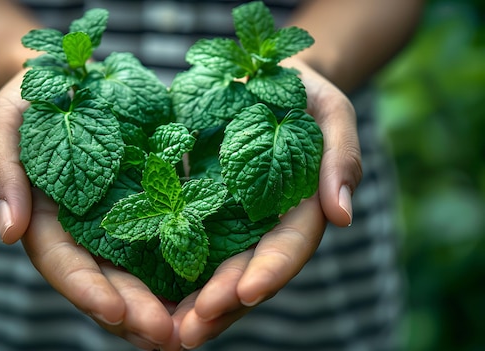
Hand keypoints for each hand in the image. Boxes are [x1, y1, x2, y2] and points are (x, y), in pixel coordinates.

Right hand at [0, 70, 174, 349]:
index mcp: (49, 222)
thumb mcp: (6, 123)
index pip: (65, 265)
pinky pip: (177, 234)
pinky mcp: (158, 201)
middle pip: (110, 281)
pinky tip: (217, 281)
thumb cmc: (35, 98)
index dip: (88, 291)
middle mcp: (89, 232)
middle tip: (168, 336)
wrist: (78, 78)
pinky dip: (194, 261)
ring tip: (196, 326)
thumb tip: (10, 233)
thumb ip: (1, 173)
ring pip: (146, 272)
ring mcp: (126, 220)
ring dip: (169, 303)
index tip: (115, 313)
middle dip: (136, 312)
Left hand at [171, 59, 362, 348]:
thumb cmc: (303, 94)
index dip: (270, 272)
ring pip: (214, 272)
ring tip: (164, 330)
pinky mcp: (198, 209)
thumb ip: (341, 158)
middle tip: (190, 331)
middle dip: (222, 305)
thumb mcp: (331, 113)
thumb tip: (342, 215)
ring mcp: (229, 222)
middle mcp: (263, 226)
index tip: (246, 292)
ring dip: (192, 304)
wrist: (262, 79)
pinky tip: (142, 292)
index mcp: (300, 210)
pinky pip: (182, 242)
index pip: (288, 248)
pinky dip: (166, 270)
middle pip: (247, 273)